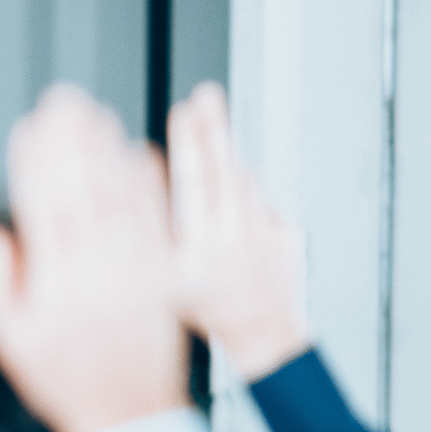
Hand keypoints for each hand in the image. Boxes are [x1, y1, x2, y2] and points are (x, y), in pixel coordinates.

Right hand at [0, 85, 188, 431]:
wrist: (128, 414)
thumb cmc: (62, 378)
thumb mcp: (9, 341)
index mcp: (56, 283)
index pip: (42, 207)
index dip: (35, 163)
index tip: (29, 127)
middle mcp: (97, 271)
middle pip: (83, 190)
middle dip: (71, 140)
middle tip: (64, 99)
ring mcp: (135, 270)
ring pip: (121, 197)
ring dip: (108, 150)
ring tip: (96, 113)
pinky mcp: (164, 274)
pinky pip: (158, 220)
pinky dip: (148, 184)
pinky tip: (138, 153)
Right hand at [168, 82, 309, 379]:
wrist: (264, 337)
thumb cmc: (207, 312)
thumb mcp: (165, 280)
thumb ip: (155, 227)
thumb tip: (145, 176)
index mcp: (203, 249)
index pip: (194, 185)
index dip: (188, 146)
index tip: (183, 113)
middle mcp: (236, 236)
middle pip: (224, 170)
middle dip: (213, 128)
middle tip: (207, 95)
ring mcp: (265, 231)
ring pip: (244, 181)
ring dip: (227, 150)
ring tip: (212, 115)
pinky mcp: (285, 232)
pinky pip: (261, 200)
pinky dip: (244, 186)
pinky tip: (230, 181)